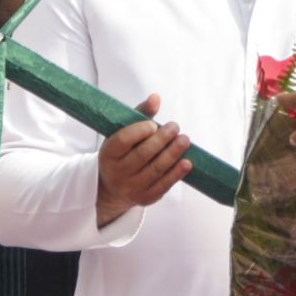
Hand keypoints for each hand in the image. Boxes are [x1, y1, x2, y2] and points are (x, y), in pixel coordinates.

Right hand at [96, 93, 191, 226]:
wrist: (112, 187)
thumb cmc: (121, 153)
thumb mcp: (121, 134)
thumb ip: (139, 115)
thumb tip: (156, 97)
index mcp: (108, 154)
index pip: (124, 140)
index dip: (140, 130)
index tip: (153, 124)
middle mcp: (117, 172)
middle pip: (143, 154)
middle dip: (162, 139)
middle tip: (175, 127)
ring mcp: (131, 188)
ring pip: (156, 169)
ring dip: (173, 153)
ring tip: (185, 140)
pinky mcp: (145, 198)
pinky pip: (164, 185)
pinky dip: (177, 173)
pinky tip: (187, 162)